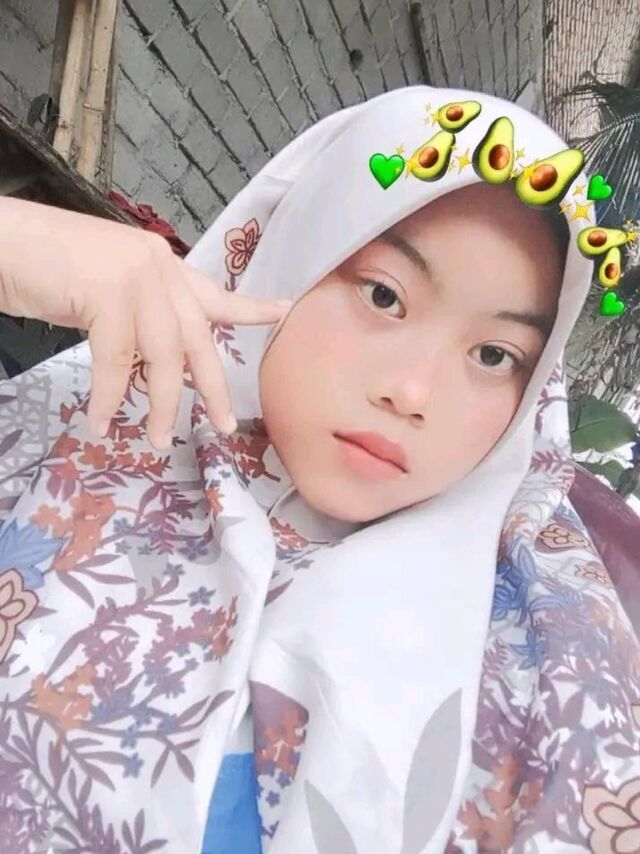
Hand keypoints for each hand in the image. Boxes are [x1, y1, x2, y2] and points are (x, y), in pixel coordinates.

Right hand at [0, 198, 289, 448]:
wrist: (0, 242)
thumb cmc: (44, 267)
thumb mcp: (104, 293)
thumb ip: (138, 320)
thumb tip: (155, 368)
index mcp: (159, 265)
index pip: (211, 292)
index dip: (248, 307)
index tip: (283, 311)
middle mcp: (156, 266)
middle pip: (197, 337)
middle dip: (212, 386)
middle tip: (225, 423)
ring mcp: (134, 276)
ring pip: (162, 356)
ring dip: (160, 404)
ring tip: (157, 439)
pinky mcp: (108, 292)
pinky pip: (116, 361)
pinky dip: (109, 397)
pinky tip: (100, 423)